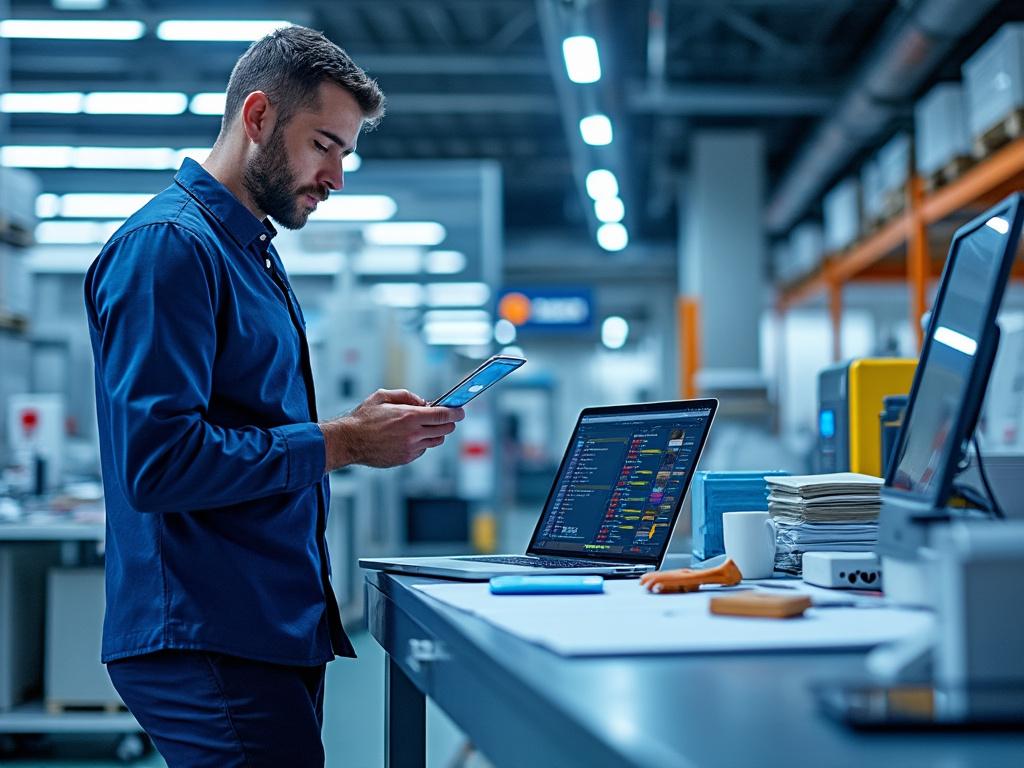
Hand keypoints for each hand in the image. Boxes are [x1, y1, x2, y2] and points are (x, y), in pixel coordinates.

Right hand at [319, 389, 464, 469]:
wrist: (348, 441)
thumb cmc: (363, 418)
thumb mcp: (382, 396)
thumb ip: (406, 396)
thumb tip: (423, 401)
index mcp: (409, 416)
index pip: (443, 415)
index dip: (456, 412)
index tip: (461, 410)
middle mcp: (413, 434)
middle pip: (445, 430)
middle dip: (449, 422)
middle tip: (445, 417)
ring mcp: (410, 449)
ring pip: (436, 441)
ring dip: (436, 433)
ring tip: (424, 426)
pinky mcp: (405, 459)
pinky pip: (422, 450)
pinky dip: (422, 443)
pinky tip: (409, 437)